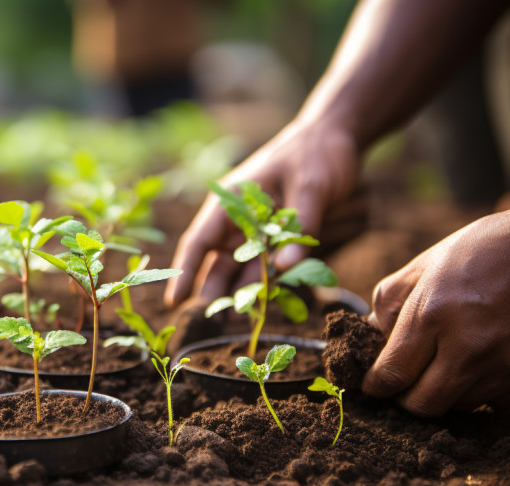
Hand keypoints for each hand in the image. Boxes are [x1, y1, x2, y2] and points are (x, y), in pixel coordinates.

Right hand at [164, 118, 358, 306]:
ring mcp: (257, 230)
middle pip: (217, 262)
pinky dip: (267, 285)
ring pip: (242, 269)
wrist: (335, 136)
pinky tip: (266, 305)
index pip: (199, 241)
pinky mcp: (277, 238)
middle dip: (212, 293)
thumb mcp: (312, 185)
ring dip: (240, 294)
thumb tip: (284, 268)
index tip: (174, 302)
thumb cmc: (317, 153)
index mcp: (232, 200)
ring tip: (238, 321)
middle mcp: (238, 219)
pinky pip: (268, 267)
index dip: (184, 272)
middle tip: (209, 324)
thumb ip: (301, 223)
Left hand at [363, 198, 509, 414]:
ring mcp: (504, 364)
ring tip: (444, 365)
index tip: (375, 383)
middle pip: (423, 405)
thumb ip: (390, 302)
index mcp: (433, 314)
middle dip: (406, 397)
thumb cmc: (488, 248)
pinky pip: (494, 402)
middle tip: (406, 381)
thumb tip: (371, 334)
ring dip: (444, 393)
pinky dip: (480, 392)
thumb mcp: (426, 263)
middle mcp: (468, 347)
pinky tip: (478, 366)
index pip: (392, 375)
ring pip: (459, 407)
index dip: (377, 385)